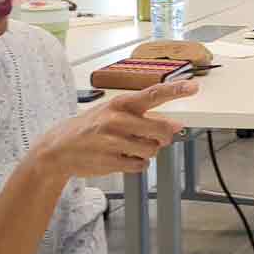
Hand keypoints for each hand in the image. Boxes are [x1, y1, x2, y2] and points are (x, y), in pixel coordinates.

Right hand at [32, 80, 198, 180]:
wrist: (59, 148)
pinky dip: (136, 164)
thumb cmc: (93, 127)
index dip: (175, 90)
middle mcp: (117, 120)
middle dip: (163, 137)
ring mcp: (113, 141)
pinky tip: (121, 157)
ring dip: (147, 151)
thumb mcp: (116, 113)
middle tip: (154, 137)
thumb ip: (145, 117)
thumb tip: (175, 125)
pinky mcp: (110, 161)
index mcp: (121, 103)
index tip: (193, 87)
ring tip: (129, 147)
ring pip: (152, 150)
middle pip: (161, 131)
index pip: (153, 94)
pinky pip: (140, 166)